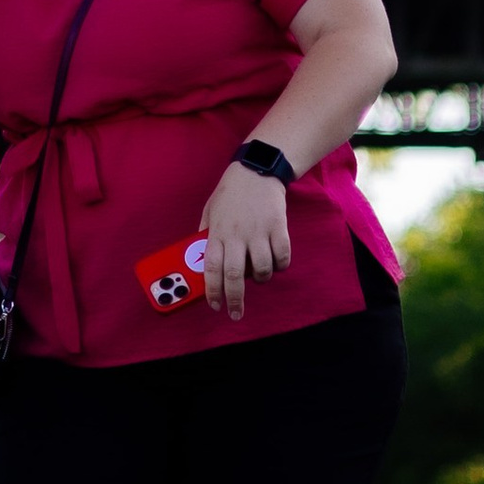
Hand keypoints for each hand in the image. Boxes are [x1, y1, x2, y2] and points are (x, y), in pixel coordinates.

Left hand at [196, 156, 290, 317]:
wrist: (256, 170)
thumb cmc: (230, 192)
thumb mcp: (210, 210)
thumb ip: (206, 234)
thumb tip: (201, 258)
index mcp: (217, 232)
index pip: (211, 269)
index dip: (212, 291)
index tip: (215, 305)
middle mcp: (237, 235)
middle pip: (234, 276)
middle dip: (235, 299)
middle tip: (236, 313)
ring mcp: (259, 232)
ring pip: (261, 269)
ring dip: (261, 279)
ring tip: (259, 276)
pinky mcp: (278, 227)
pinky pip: (282, 256)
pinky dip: (280, 265)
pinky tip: (276, 262)